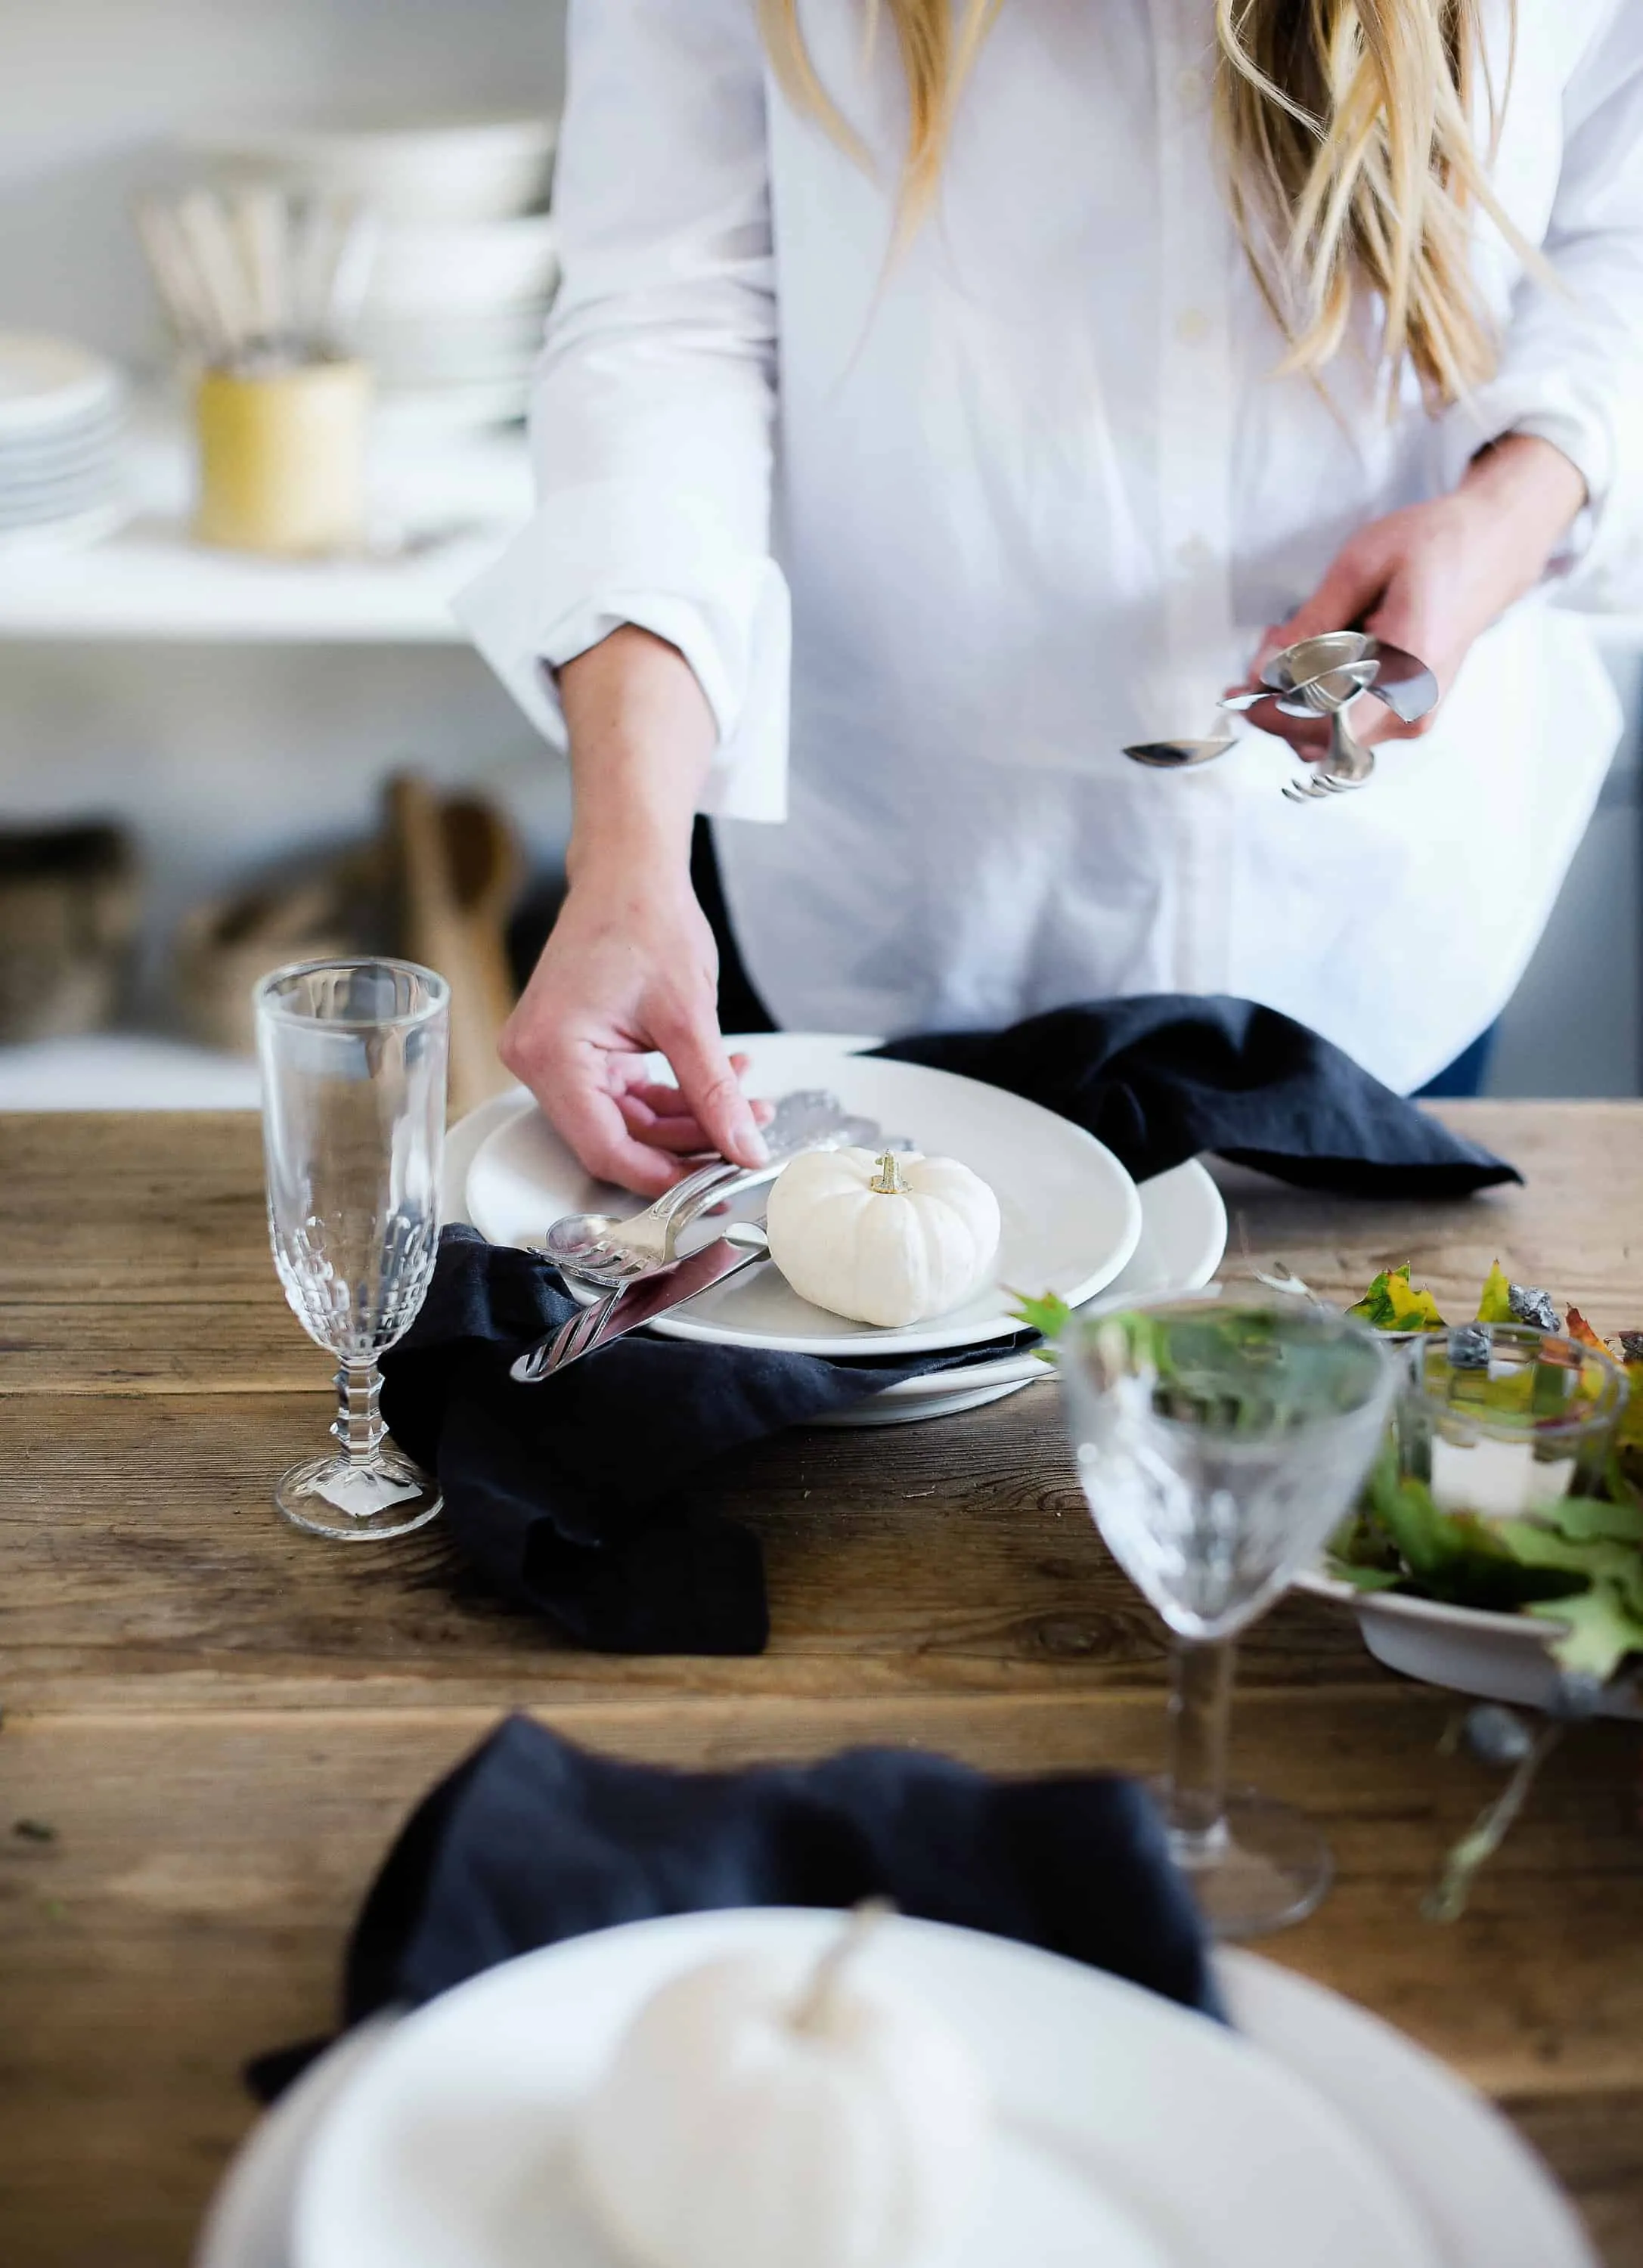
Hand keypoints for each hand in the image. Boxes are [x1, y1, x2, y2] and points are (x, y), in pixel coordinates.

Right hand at [500, 867, 770, 1195]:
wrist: (629, 870)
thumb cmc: (644, 918)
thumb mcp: (690, 1016)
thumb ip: (716, 1092)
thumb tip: (744, 1148)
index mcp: (551, 1053)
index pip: (604, 1146)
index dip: (662, 1176)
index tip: (714, 1187)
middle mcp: (539, 1061)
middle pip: (616, 1137)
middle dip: (687, 1143)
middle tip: (744, 1140)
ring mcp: (555, 1057)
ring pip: (628, 1120)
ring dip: (689, 1118)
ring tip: (748, 1100)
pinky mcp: (577, 1051)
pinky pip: (626, 1095)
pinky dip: (674, 1095)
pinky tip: (723, 1080)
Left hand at [1228, 434, 1586, 758]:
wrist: (1492, 547)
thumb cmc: (1435, 546)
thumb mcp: (1362, 565)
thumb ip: (1311, 623)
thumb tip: (1265, 669)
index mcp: (1408, 665)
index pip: (1326, 722)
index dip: (1275, 713)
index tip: (1243, 688)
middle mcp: (1413, 705)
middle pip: (1320, 737)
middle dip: (1279, 700)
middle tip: (1269, 646)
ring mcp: (1413, 717)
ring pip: (1329, 736)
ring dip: (1295, 700)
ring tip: (1295, 640)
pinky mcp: (1408, 716)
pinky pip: (1347, 724)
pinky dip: (1319, 699)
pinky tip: (1318, 655)